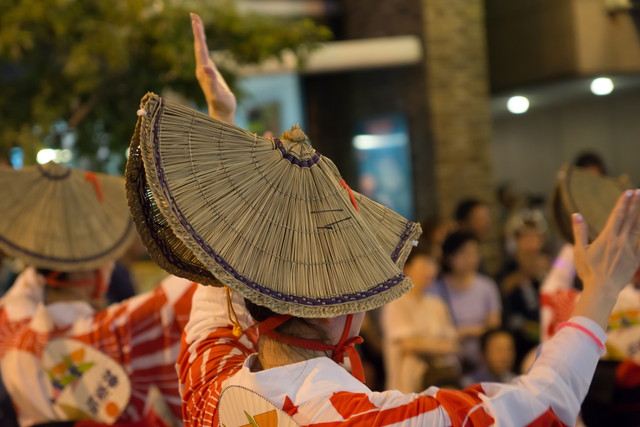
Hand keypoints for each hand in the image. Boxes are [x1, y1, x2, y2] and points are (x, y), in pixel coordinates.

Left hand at [190, 13, 236, 123]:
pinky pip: (205, 53)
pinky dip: (203, 43)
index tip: (195, 21)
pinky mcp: (209, 71)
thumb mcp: (218, 94)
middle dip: (197, 30)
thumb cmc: (222, 105)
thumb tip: (206, 67)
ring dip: (199, 35)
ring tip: (197, 22)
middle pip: (198, 46)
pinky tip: (203, 40)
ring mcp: (204, 70)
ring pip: (200, 49)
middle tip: (194, 15)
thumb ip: (212, 81)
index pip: (200, 49)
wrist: (221, 112)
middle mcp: (201, 69)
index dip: (198, 35)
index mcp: (203, 71)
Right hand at [571, 190, 639, 327]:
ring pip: (638, 229)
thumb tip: (576, 215)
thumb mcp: (579, 250)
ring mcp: (630, 250)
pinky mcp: (636, 260)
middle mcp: (621, 241)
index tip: (628, 192)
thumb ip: (579, 231)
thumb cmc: (587, 270)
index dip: (623, 203)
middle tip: (639, 192)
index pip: (617, 215)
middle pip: (630, 218)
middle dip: (635, 204)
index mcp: (607, 237)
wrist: (602, 289)